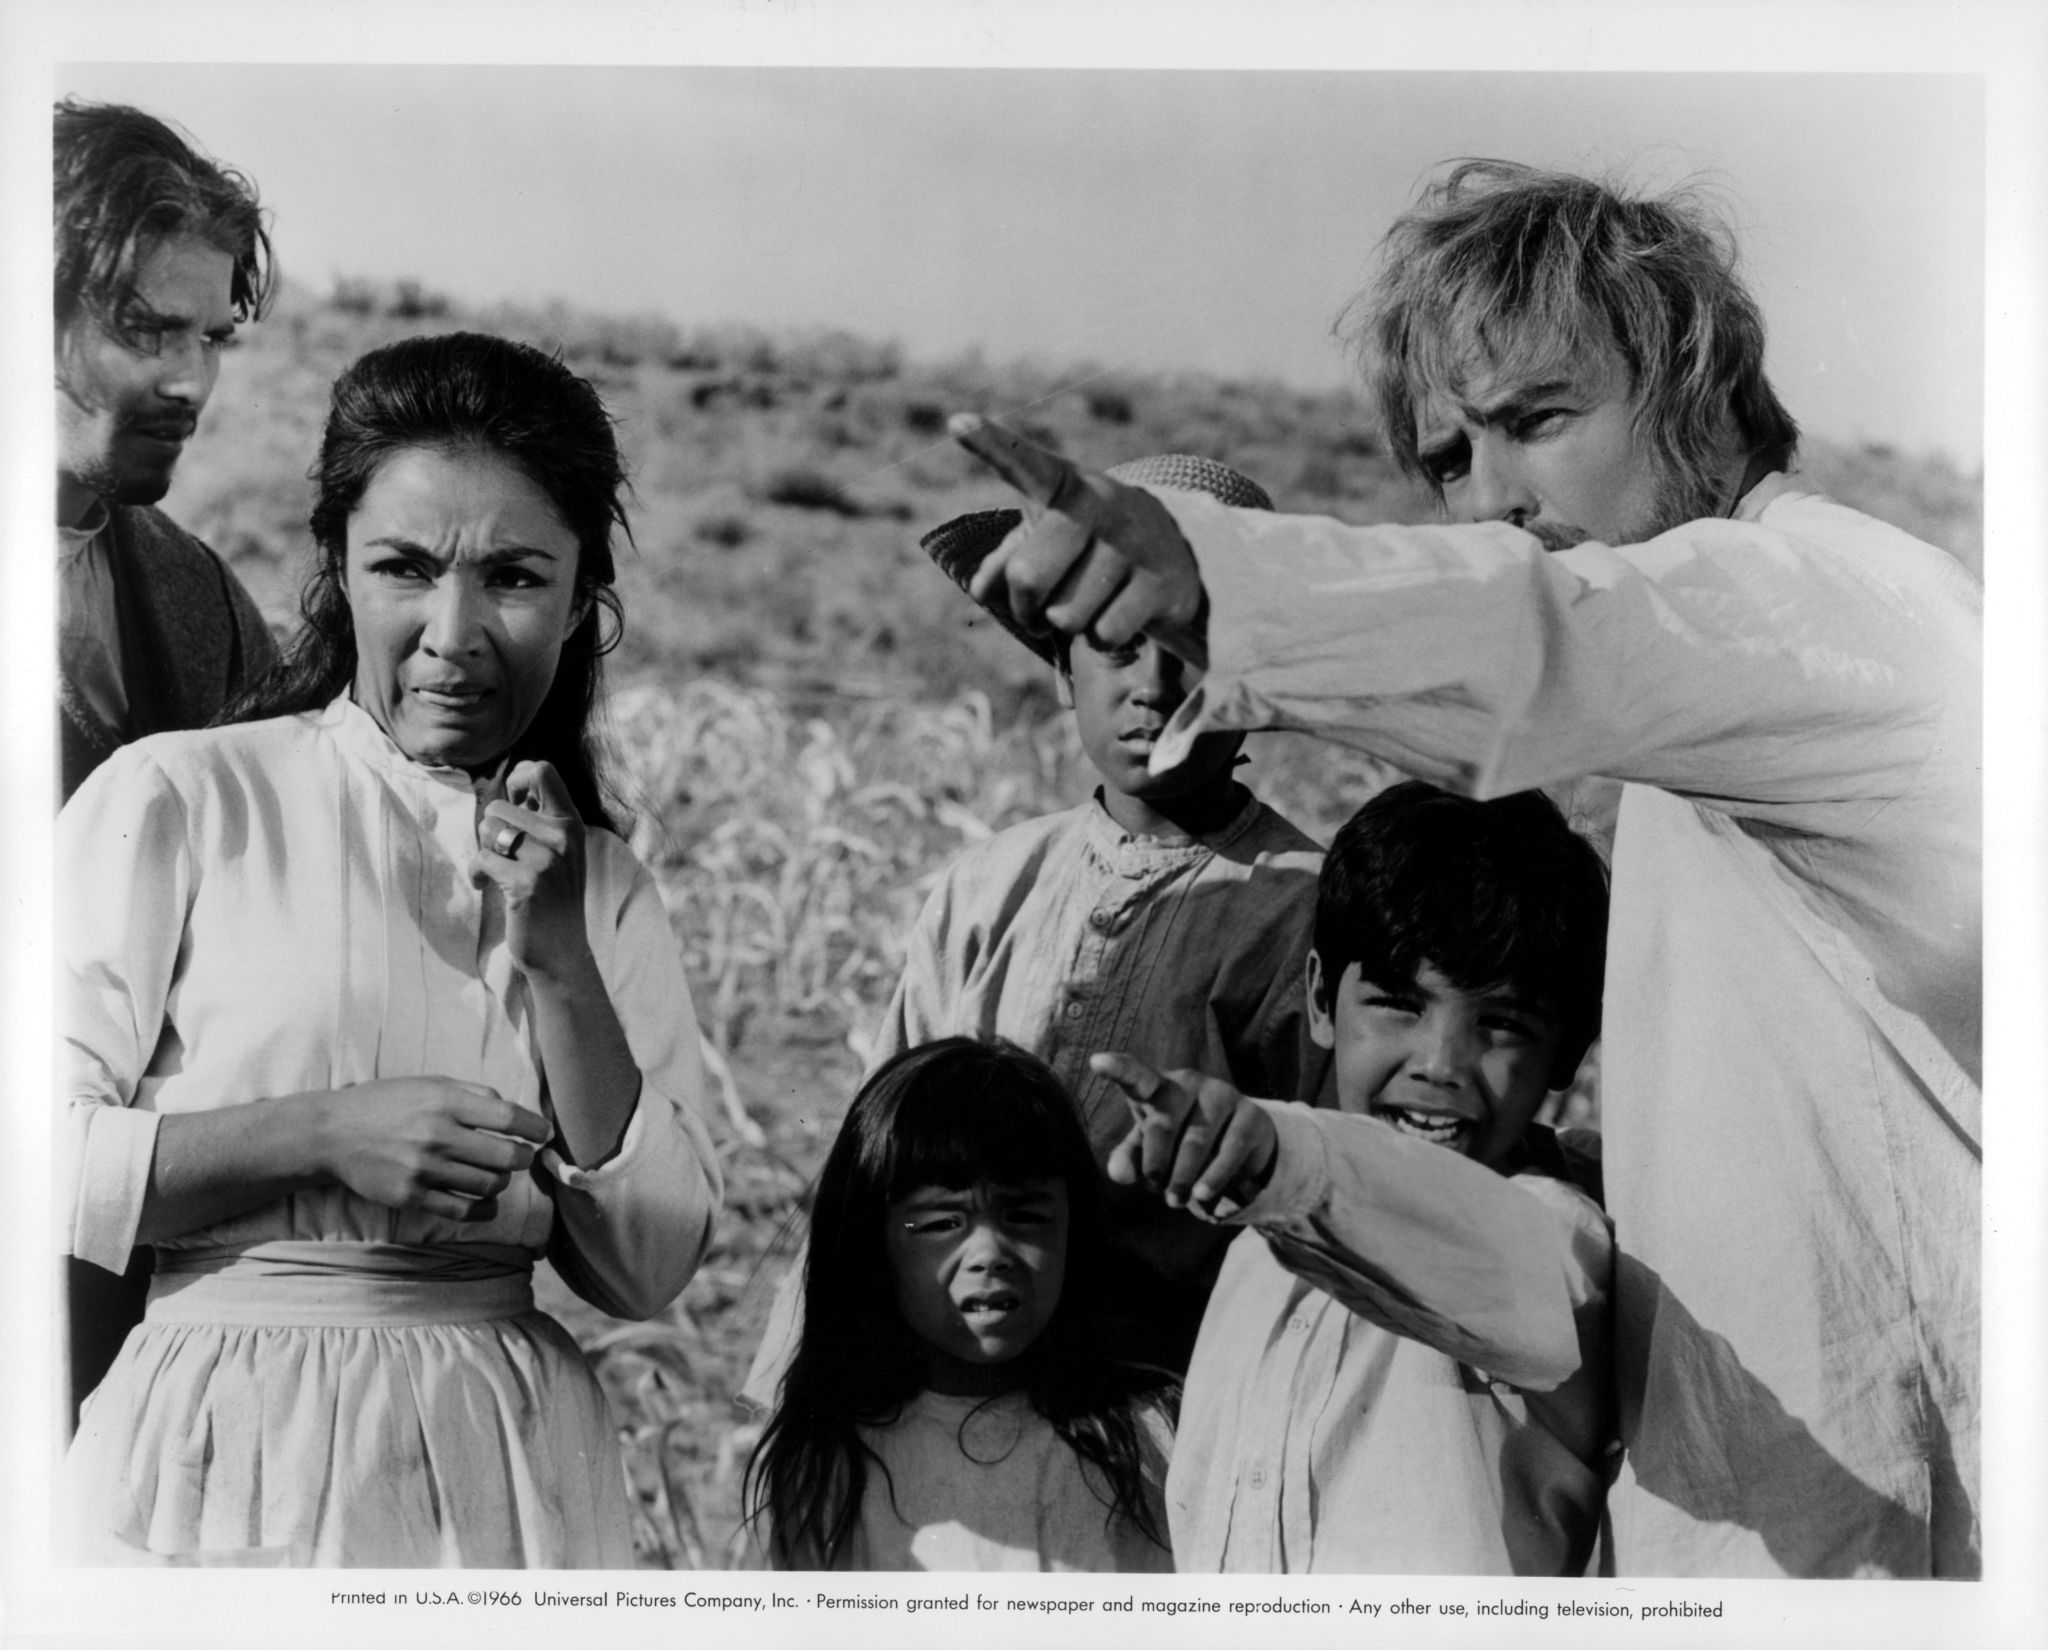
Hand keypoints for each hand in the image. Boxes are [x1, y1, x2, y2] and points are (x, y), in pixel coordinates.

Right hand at [310, 1078, 553, 1221]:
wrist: (333, 1133)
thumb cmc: (389, 1104)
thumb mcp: (431, 1084)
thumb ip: (475, 1094)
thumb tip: (515, 1112)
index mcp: (446, 1101)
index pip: (509, 1118)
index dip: (536, 1128)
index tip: (544, 1134)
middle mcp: (437, 1135)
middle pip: (506, 1156)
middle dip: (523, 1159)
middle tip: (522, 1157)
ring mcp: (423, 1169)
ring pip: (489, 1185)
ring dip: (502, 1182)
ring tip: (498, 1175)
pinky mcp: (411, 1196)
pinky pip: (462, 1211)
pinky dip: (484, 1209)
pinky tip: (488, 1203)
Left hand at [472, 760, 591, 979]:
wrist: (561, 950)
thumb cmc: (553, 898)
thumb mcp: (560, 851)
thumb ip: (543, 817)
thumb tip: (515, 779)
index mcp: (573, 823)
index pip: (542, 770)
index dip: (517, 780)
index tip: (513, 805)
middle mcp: (564, 836)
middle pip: (500, 805)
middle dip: (491, 830)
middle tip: (502, 854)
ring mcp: (547, 860)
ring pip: (488, 829)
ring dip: (484, 852)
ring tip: (497, 871)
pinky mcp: (525, 882)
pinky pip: (482, 859)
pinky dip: (479, 874)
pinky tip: (489, 887)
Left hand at [949, 414, 1208, 666]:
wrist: (1173, 552)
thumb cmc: (1086, 545)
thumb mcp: (1045, 538)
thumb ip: (1004, 561)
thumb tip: (984, 589)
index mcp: (1062, 484)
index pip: (1021, 463)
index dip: (989, 444)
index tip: (957, 423)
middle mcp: (1100, 502)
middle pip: (1028, 577)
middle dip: (1025, 608)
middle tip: (1038, 608)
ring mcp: (1134, 542)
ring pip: (1066, 616)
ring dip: (1067, 626)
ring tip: (1088, 603)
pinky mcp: (1160, 582)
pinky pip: (1103, 635)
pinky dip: (1100, 639)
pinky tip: (1117, 614)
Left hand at [1094, 1051, 1277, 1219]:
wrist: (1238, 1145)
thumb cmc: (1179, 1143)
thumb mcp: (1149, 1151)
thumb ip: (1129, 1160)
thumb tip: (1119, 1174)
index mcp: (1158, 1086)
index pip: (1136, 1076)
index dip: (1118, 1069)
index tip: (1096, 1062)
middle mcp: (1189, 1082)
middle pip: (1162, 1124)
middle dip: (1155, 1165)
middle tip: (1156, 1189)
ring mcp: (1222, 1094)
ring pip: (1196, 1141)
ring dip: (1182, 1178)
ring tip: (1176, 1200)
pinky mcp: (1250, 1115)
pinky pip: (1228, 1151)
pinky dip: (1212, 1179)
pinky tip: (1202, 1197)